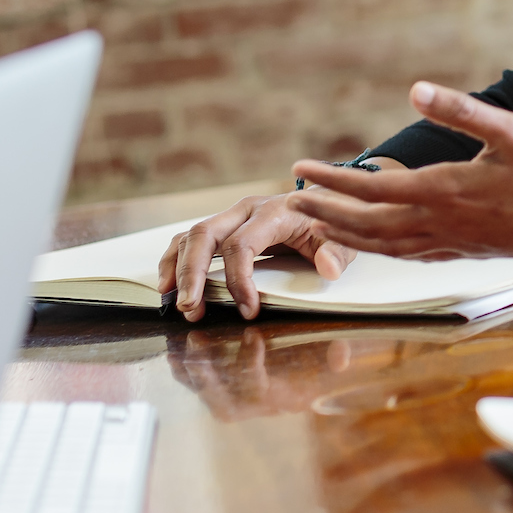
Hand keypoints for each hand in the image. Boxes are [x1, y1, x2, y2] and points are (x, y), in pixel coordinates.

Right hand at [156, 185, 375, 321]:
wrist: (330, 200)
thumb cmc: (332, 224)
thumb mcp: (344, 239)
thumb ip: (337, 254)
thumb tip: (328, 269)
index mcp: (274, 212)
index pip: (242, 244)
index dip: (238, 280)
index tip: (247, 311)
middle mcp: (246, 210)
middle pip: (205, 235)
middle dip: (192, 274)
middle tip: (190, 308)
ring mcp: (232, 216)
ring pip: (191, 235)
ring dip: (177, 269)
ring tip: (175, 302)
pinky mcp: (225, 226)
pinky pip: (189, 239)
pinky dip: (174, 261)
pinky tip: (168, 286)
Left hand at [285, 82, 512, 262]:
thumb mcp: (509, 131)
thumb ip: (461, 110)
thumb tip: (416, 90)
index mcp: (445, 190)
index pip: (372, 187)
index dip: (332, 179)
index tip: (301, 170)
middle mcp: (440, 223)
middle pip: (366, 225)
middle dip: (325, 213)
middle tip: (292, 203)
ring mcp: (451, 242)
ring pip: (383, 246)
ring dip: (345, 235)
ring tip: (320, 224)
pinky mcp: (464, 252)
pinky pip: (408, 256)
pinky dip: (380, 250)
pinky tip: (375, 245)